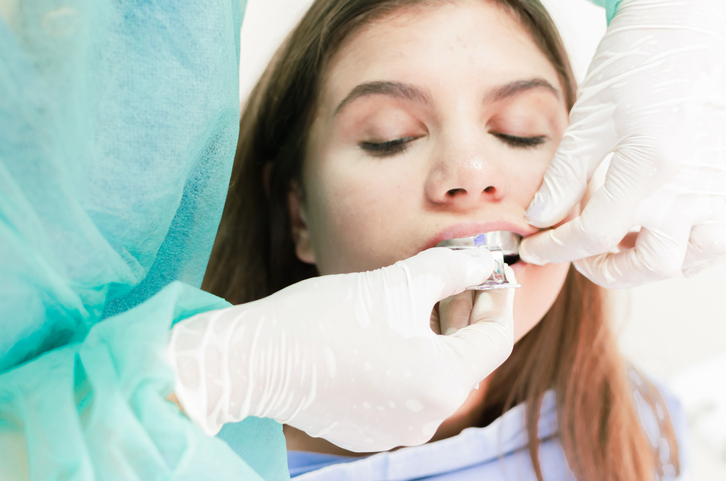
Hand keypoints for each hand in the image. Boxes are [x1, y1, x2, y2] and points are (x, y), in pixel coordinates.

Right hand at [166, 248, 514, 451]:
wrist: (257, 359)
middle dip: (464, 314)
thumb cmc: (327, 318)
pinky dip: (407, 359)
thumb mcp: (398, 282)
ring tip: (421, 297)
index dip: (498, 299)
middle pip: (464, 358)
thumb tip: (481, 260)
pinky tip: (390, 330)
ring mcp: (395, 430)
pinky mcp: (367, 430)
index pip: (494, 339)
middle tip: (456, 276)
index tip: (492, 272)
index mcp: (444, 383)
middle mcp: (427, 418)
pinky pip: (403, 391)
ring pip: (433, 374)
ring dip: (435, 335)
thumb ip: (449, 269)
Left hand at [519, 0, 725, 287]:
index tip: (535, 248)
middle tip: (577, 251)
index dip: (556, 249)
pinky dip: (681, 246)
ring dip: (645, 262)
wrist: (688, 29)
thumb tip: (541, 218)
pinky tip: (651, 227)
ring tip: (615, 241)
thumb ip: (565, 176)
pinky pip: (713, 238)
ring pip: (687, 259)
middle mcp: (694, 185)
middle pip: (648, 263)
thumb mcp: (590, 118)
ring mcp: (719, 187)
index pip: (596, 234)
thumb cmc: (639, 63)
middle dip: (603, 267)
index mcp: (652, 165)